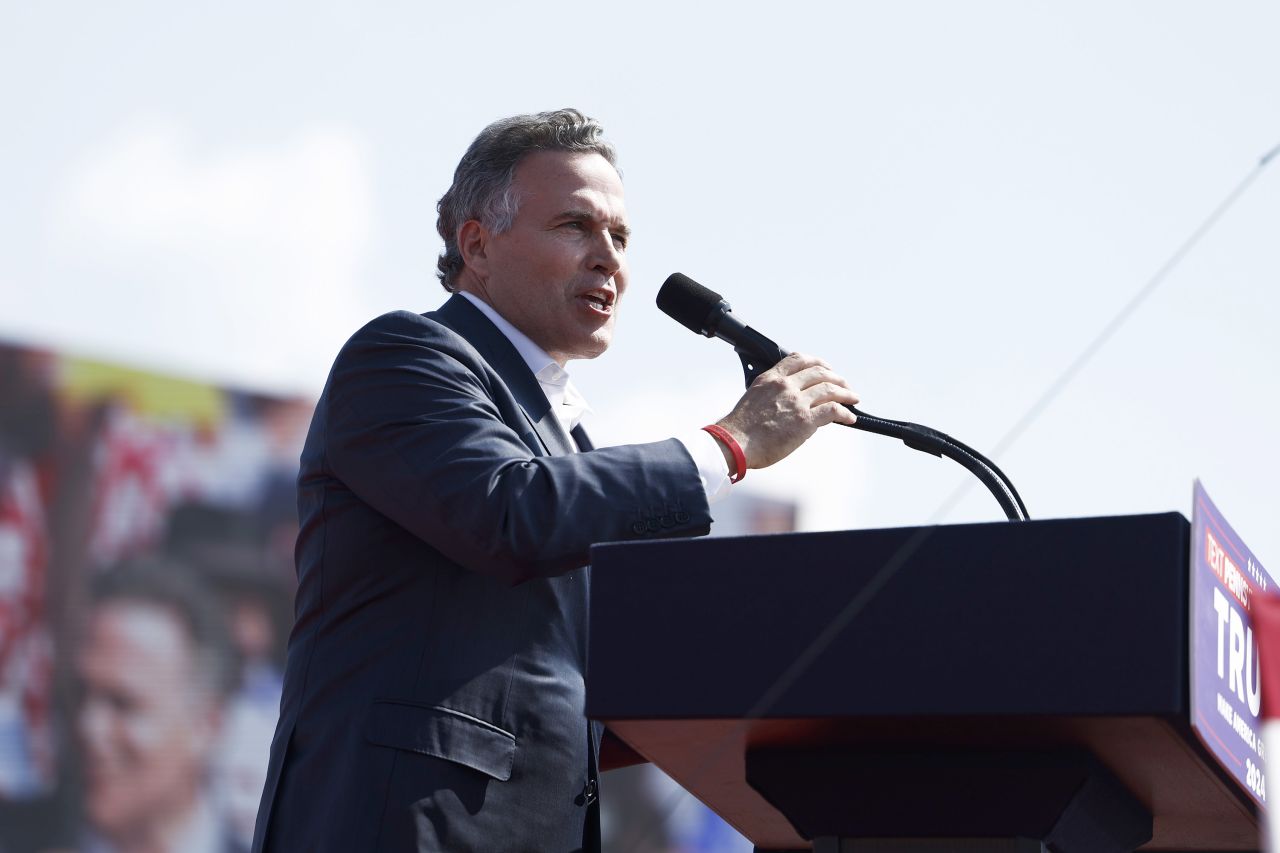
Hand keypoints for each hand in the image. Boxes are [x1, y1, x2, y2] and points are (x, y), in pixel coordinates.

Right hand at [714, 353, 858, 472]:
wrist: (735, 443)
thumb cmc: (740, 429)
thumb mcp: (754, 399)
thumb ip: (773, 395)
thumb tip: (791, 403)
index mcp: (771, 378)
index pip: (798, 359)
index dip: (818, 362)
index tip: (826, 368)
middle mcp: (785, 385)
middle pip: (819, 372)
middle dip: (836, 377)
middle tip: (845, 385)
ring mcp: (796, 401)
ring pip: (830, 388)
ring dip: (846, 393)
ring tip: (853, 398)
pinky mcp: (805, 420)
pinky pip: (833, 410)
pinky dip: (845, 412)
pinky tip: (849, 417)